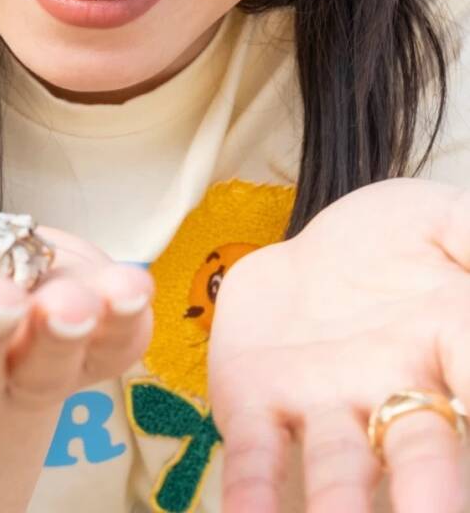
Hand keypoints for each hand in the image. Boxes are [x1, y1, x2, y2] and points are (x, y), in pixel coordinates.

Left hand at [207, 178, 469, 512]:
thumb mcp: (439, 218)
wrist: (307, 248)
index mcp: (451, 341)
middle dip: (428, 498)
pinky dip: (252, 492)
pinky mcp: (256, 404)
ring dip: (338, 509)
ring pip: (340, 470)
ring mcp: (326, 406)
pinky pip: (258, 453)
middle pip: (422, 458)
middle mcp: (396, 393)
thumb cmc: (391, 241)